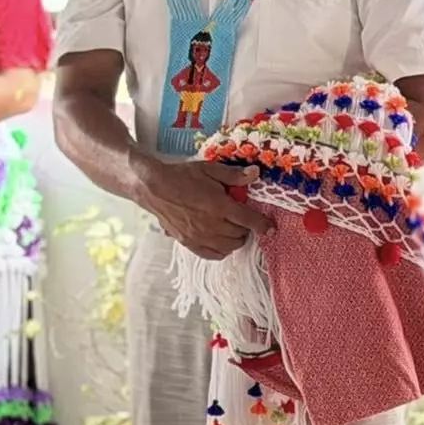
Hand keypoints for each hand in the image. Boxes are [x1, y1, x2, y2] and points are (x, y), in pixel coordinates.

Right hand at [138, 160, 272, 260]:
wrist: (153, 187)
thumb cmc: (182, 176)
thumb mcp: (210, 169)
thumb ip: (234, 175)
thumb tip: (255, 174)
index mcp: (220, 206)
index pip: (250, 221)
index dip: (264, 226)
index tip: (271, 229)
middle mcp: (212, 225)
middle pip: (241, 234)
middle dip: (246, 227)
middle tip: (241, 217)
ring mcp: (199, 237)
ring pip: (229, 246)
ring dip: (236, 239)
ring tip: (231, 227)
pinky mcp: (188, 243)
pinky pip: (212, 255)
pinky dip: (222, 250)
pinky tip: (221, 240)